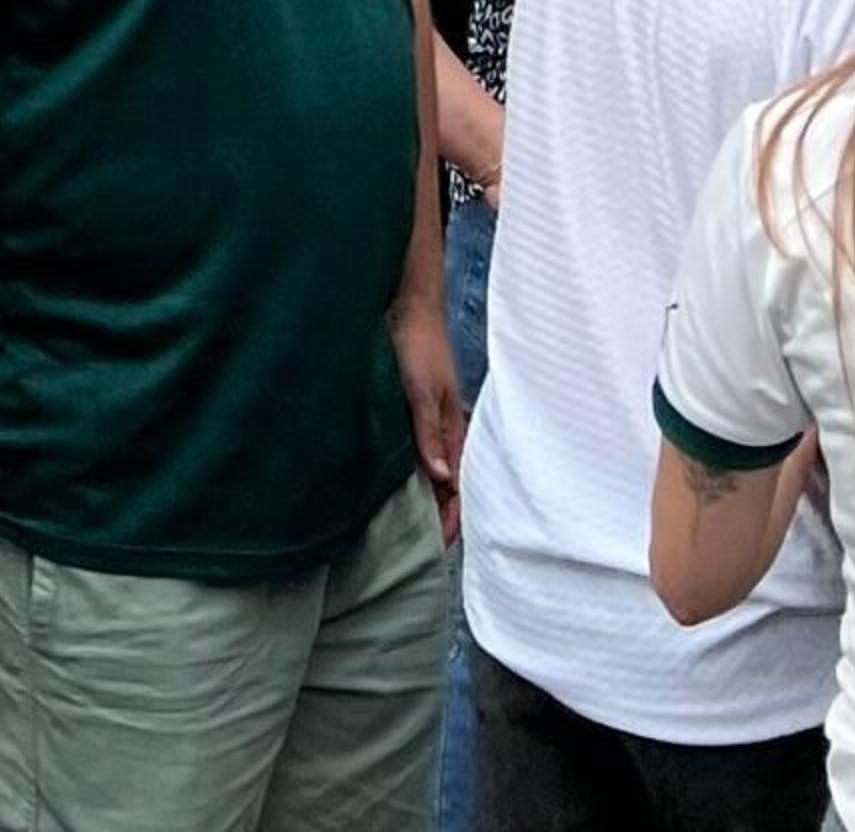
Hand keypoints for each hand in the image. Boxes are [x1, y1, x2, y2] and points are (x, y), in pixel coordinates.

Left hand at [393, 297, 465, 542]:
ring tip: (410, 524)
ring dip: (425, 495)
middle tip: (422, 547)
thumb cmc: (419, 345)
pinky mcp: (411, 410)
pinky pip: (417, 451)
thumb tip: (441, 477)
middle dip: (440, 514)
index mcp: (454, 429)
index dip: (452, 518)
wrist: (408, 307)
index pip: (458, 486)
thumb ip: (429, 433)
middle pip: (446, 484)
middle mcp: (443, 430)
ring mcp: (428, 421)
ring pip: (431, 469)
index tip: (440, 547)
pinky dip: (413, 472)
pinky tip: (396, 482)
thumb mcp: (422, 391)